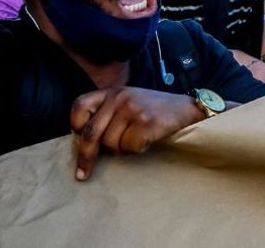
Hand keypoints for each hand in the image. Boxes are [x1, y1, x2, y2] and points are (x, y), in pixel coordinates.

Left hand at [70, 87, 202, 180]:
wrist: (188, 109)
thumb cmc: (155, 110)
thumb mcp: (129, 101)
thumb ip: (108, 113)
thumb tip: (85, 143)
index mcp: (112, 92)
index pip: (80, 106)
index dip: (76, 126)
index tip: (79, 139)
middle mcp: (119, 97)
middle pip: (90, 132)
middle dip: (86, 156)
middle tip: (82, 174)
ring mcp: (132, 109)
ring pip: (110, 143)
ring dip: (121, 149)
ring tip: (136, 140)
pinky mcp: (146, 122)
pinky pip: (128, 147)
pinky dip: (136, 150)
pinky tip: (146, 140)